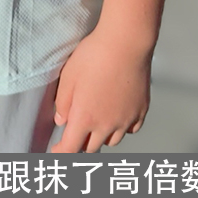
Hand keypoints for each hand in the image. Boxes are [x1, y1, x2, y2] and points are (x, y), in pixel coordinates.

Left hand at [50, 27, 151, 152]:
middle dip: (80, 143)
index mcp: (85, 118)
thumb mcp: (68, 76)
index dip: (61, 154)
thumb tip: (61, 120)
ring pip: (112, 141)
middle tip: (75, 131)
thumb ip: (62, 102)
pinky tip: (117, 116)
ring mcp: (126, 119)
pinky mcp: (141, 110)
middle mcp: (107, 125)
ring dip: (101, 137)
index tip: (56, 151)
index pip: (70, 149)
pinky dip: (122, 128)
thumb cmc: (95, 55)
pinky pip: (131, 129)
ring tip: (96, 122)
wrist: (126, 43)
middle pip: (91, 148)